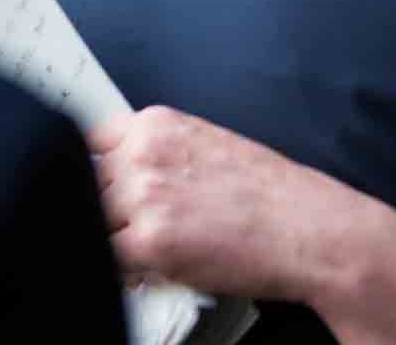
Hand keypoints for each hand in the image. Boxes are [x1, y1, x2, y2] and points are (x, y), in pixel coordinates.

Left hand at [88, 107, 374, 302]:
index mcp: (158, 124)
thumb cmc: (272, 195)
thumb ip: (158, 155)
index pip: (90, 143)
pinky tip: (155, 269)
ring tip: (154, 248)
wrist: (307, 228)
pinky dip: (126, 272)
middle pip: (88, 184)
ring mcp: (143, 196)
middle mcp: (145, 153)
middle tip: (138, 226)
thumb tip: (118, 175)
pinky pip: (108, 262)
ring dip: (116, 239)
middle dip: (109, 210)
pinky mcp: (149, 241)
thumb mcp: (207, 148)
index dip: (98, 173)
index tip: (103, 188)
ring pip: (95, 223)